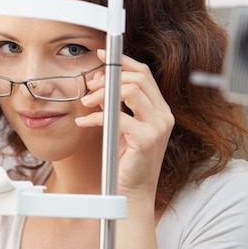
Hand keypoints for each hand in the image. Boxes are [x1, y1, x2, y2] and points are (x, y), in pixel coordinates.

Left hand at [75, 49, 173, 201]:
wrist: (131, 193)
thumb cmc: (125, 160)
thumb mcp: (118, 126)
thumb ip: (113, 105)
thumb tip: (97, 84)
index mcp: (159, 109)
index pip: (144, 74)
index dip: (122, 61)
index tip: (100, 55)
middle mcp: (163, 115)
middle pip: (138, 77)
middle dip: (109, 76)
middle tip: (88, 85)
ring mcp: (158, 127)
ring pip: (131, 91)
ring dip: (102, 92)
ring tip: (85, 102)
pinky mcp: (146, 140)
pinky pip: (118, 117)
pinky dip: (96, 116)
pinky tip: (84, 122)